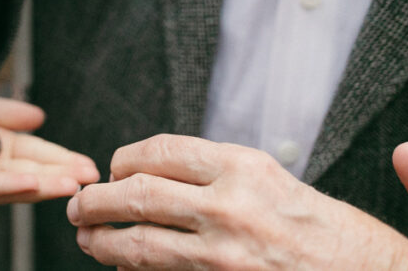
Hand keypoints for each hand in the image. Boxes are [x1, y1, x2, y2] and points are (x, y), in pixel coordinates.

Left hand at [0, 84, 98, 202]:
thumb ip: (4, 112)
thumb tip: (40, 116)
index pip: (38, 153)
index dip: (63, 159)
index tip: (91, 165)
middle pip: (33, 172)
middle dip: (62, 175)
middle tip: (92, 178)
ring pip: (13, 184)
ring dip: (43, 185)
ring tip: (71, 184)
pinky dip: (8, 184)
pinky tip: (31, 182)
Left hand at [66, 134, 407, 268]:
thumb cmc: (329, 233)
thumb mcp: (275, 181)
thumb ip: (218, 174)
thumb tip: (152, 173)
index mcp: (242, 167)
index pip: (157, 152)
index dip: (123, 160)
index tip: (111, 169)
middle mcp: (230, 206)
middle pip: (136, 195)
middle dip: (96, 201)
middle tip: (79, 206)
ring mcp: (224, 256)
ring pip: (140, 246)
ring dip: (103, 243)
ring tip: (87, 241)